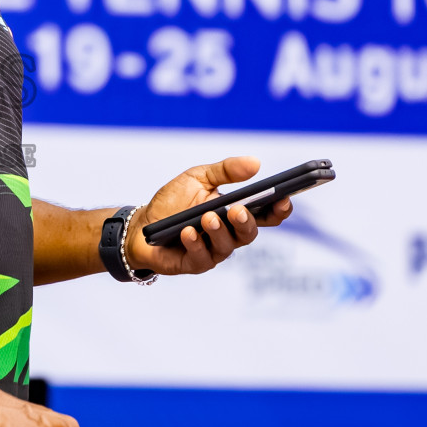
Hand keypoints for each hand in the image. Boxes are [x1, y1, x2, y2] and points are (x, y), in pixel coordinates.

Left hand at [128, 157, 293, 275]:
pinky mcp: (194, 263)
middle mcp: (229, 235)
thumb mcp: (198, 178)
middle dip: (246, 222)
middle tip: (237, 210)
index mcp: (234, 213)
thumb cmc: (173, 201)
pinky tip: (187, 232)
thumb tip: (255, 163)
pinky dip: (195, 244)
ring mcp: (213, 251)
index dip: (279, 209)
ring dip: (218, 231)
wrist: (142, 224)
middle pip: (249, 233)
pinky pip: (201, 257)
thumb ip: (225, 170)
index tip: (284, 198)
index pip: (265, 215)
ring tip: (207, 218)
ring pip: (226, 246)